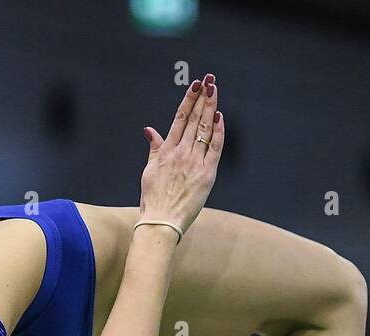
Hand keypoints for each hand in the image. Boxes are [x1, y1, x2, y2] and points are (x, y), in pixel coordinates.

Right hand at [139, 73, 223, 235]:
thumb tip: (149, 130)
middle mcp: (180, 153)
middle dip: (202, 98)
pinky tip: (219, 117)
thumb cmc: (154, 199)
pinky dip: (217, 131)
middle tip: (209, 80)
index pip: (179, 119)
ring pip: (204, 129)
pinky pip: (214, 148)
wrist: (161, 221)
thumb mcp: (149, 171)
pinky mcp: (206, 174)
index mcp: (166, 151)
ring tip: (214, 91)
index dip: (188, 100)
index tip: (195, 86)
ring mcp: (194, 162)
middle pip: (194, 119)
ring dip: (210, 108)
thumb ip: (154, 148)